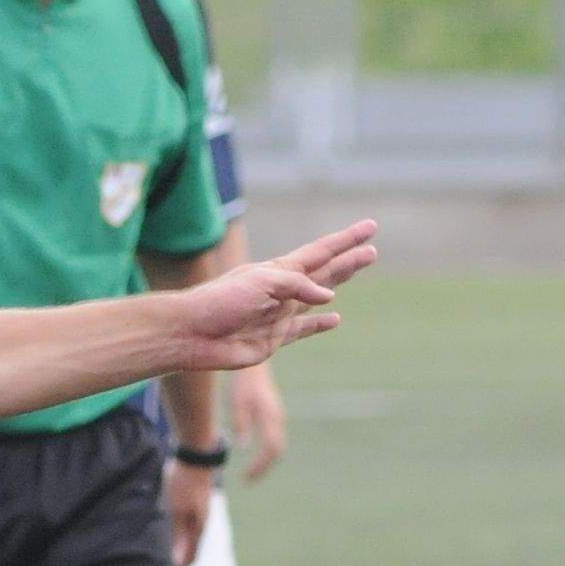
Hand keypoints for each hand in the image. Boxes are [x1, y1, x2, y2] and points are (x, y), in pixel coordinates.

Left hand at [163, 456, 215, 564]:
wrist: (196, 456)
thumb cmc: (184, 483)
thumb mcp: (176, 509)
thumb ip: (177, 535)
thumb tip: (177, 562)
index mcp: (198, 528)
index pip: (190, 558)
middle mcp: (199, 524)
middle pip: (189, 551)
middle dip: (176, 563)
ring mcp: (196, 515)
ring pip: (186, 539)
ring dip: (174, 549)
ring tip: (158, 556)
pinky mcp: (190, 506)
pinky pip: (183, 527)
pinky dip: (173, 536)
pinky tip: (162, 534)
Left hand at [168, 218, 376, 367]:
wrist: (192, 334)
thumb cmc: (220, 301)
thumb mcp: (260, 283)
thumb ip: (296, 287)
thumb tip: (329, 299)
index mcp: (279, 270)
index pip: (321, 251)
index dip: (346, 240)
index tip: (371, 227)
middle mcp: (282, 289)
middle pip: (324, 271)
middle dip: (348, 260)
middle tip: (373, 249)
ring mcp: (279, 314)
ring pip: (318, 296)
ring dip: (338, 283)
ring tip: (357, 271)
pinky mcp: (274, 338)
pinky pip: (304, 329)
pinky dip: (320, 325)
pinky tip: (335, 318)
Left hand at [227, 361, 288, 481]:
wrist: (253, 366)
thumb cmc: (242, 382)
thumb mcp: (237, 402)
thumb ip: (240, 423)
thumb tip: (242, 447)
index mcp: (270, 417)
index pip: (271, 449)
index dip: (260, 466)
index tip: (246, 477)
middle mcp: (278, 419)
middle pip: (277, 451)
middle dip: (263, 467)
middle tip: (248, 480)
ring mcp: (278, 417)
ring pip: (277, 446)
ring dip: (265, 461)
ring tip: (250, 474)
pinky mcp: (274, 415)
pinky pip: (274, 439)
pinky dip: (267, 452)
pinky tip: (255, 458)